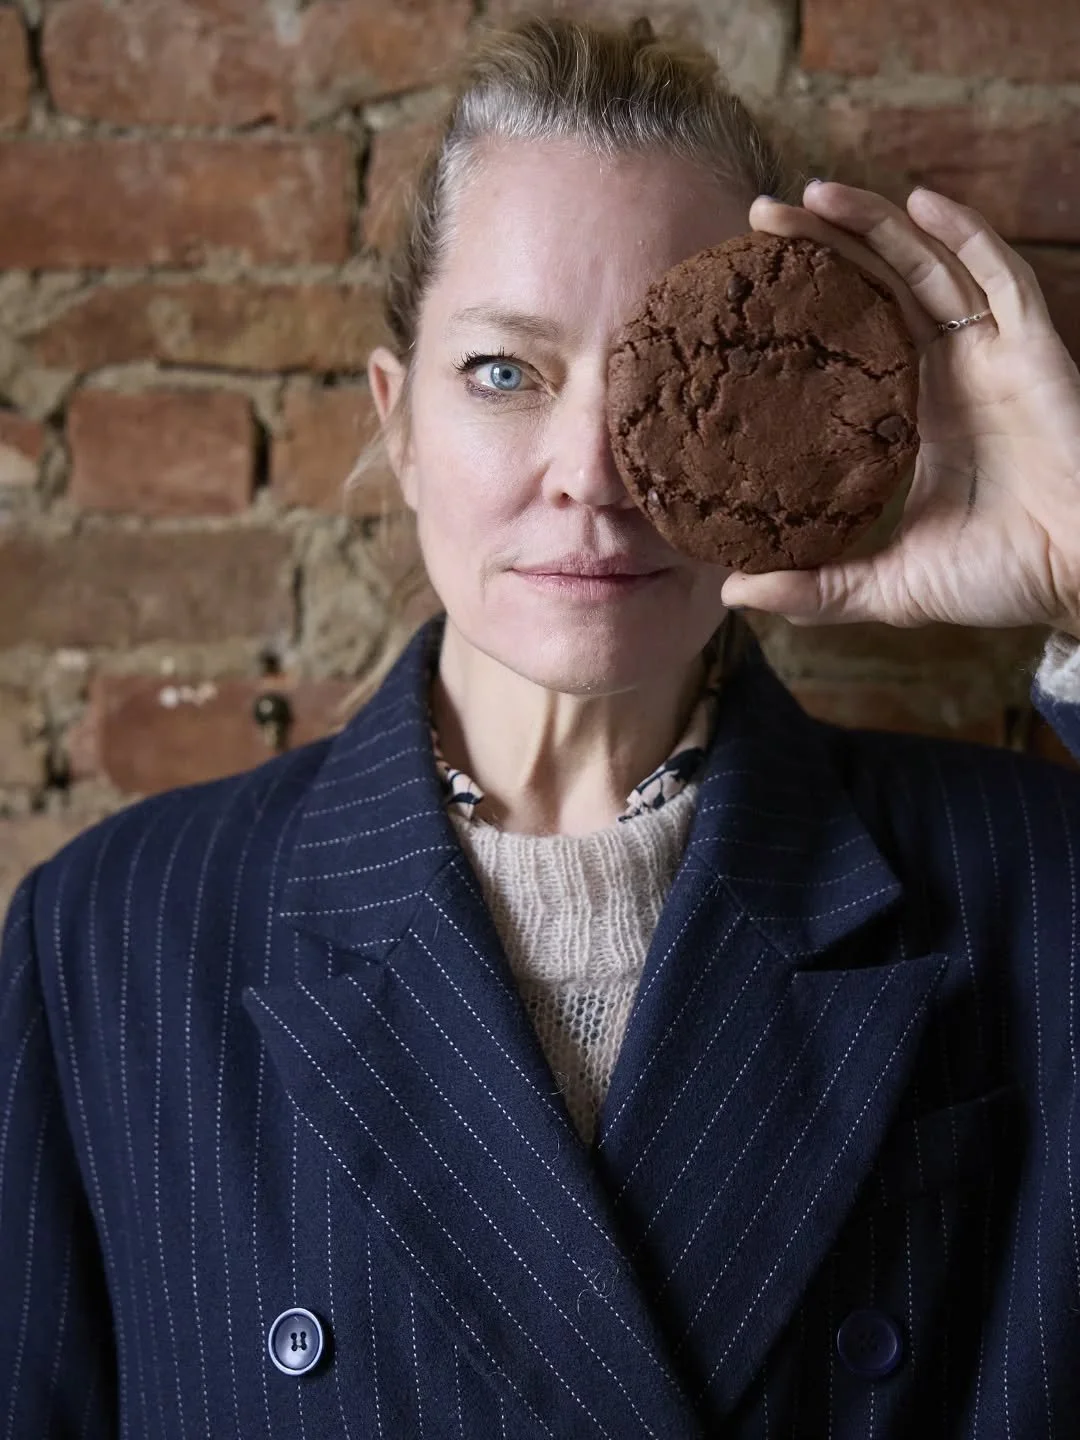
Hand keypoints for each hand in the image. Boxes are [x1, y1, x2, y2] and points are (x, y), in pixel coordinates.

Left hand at [718, 181, 1079, 637]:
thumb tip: (735, 593)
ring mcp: (993, 355)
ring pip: (928, 267)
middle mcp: (950, 375)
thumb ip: (817, 589)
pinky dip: (964, 234)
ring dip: (875, 224)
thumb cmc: (1001, 578)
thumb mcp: (891, 586)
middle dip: (823, 245)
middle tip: (759, 216)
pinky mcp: (1034, 348)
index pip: (850, 340)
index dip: (804, 308)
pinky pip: (999, 276)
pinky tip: (920, 202)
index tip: (745, 288)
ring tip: (813, 192)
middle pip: (879, 286)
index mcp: (915, 417)